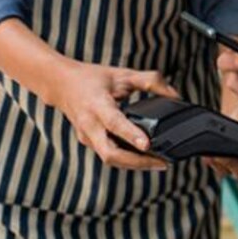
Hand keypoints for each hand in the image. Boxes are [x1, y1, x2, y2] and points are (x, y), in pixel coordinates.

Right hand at [46, 61, 173, 170]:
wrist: (61, 85)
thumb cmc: (94, 78)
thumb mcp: (122, 74)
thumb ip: (150, 81)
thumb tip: (175, 95)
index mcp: (97, 105)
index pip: (114, 123)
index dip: (130, 134)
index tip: (147, 144)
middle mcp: (90, 125)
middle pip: (111, 153)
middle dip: (137, 162)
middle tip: (162, 162)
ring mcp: (87, 137)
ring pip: (110, 158)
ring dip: (134, 164)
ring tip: (160, 163)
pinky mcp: (89, 142)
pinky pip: (109, 155)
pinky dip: (127, 160)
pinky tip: (146, 160)